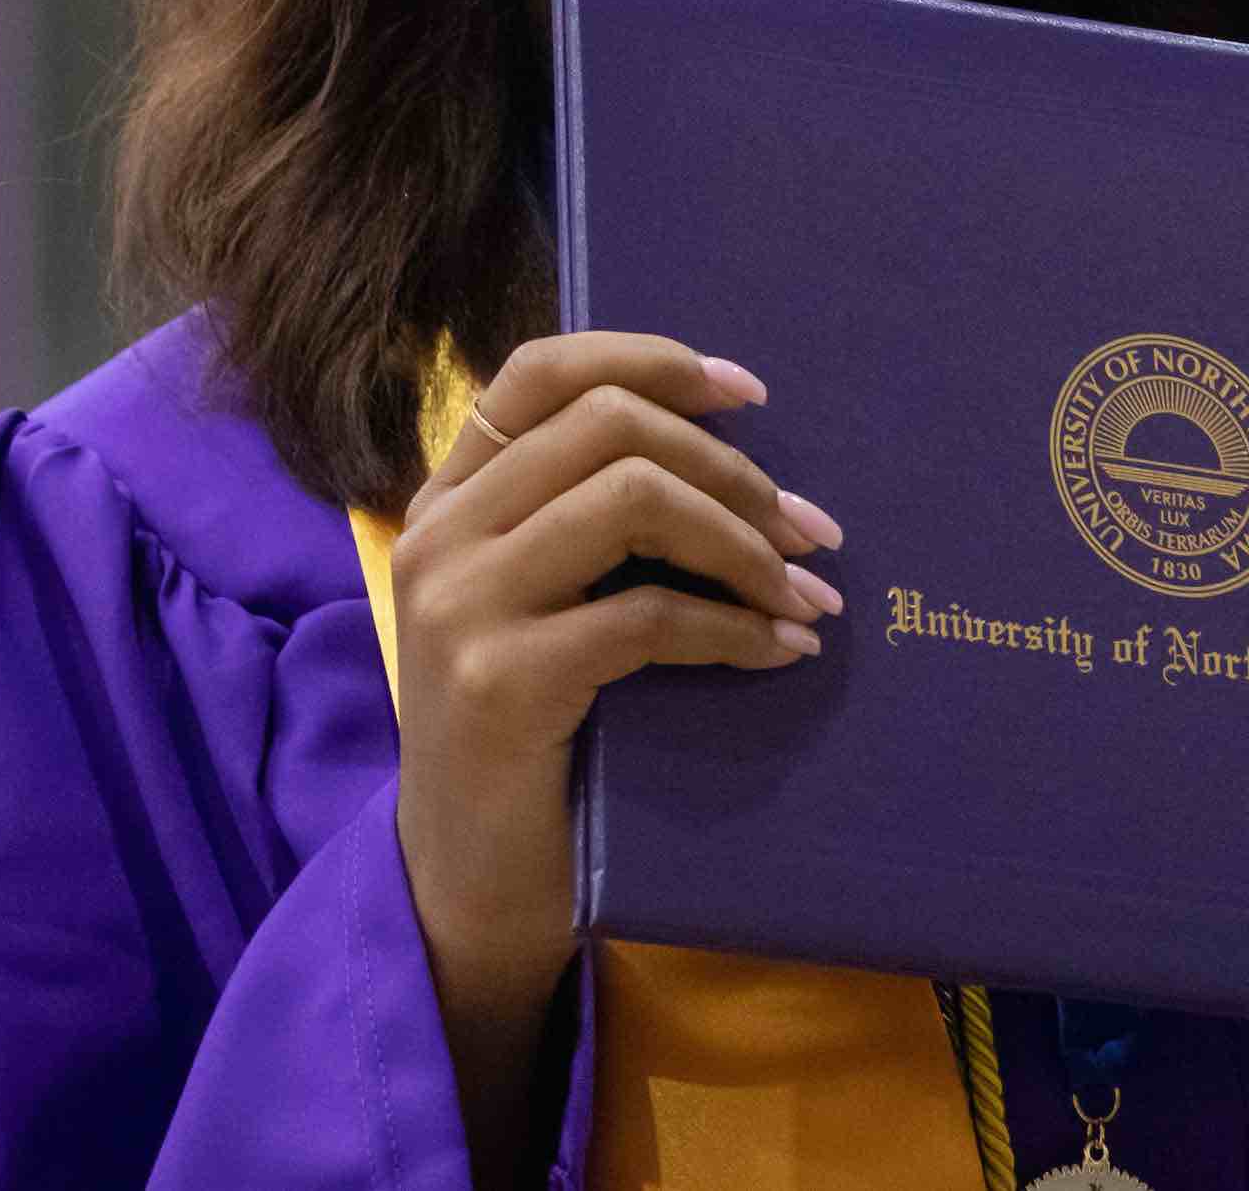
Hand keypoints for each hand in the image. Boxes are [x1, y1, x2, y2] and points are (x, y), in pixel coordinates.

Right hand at [387, 332, 842, 1184]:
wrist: (467, 889)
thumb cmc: (531, 741)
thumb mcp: (540, 610)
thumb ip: (588, 529)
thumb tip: (741, 466)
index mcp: (446, 502)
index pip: (537, 371)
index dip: (651, 359)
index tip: (750, 391)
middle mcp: (438, 535)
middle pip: (608, 427)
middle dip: (730, 469)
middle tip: (809, 531)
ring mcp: (460, 605)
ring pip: (631, 499)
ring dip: (742, 541)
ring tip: (804, 592)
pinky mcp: (501, 683)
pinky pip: (648, 616)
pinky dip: (735, 628)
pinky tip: (782, 653)